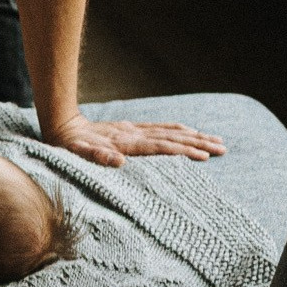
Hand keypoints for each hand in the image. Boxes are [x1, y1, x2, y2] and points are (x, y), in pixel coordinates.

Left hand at [43, 113, 225, 167]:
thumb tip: (118, 161)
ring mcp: (135, 130)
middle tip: (222, 149)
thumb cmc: (72, 146)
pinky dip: (180, 130)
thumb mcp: (78, 154)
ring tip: (216, 141)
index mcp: (126, 142)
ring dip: (194, 136)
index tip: (204, 157)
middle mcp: (135, 134)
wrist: (63, 126)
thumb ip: (97, 157)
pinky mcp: (133, 128)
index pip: (161, 147)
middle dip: (198, 143)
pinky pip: (162, 128)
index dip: (183, 152)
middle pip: (173, 138)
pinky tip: (191, 132)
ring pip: (171, 131)